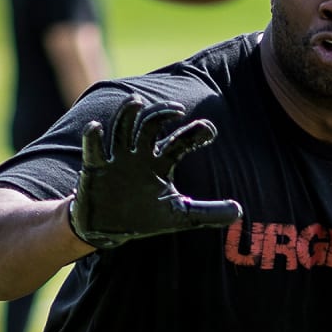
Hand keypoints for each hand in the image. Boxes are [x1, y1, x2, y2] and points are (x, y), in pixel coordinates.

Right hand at [69, 96, 241, 248]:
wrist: (107, 230)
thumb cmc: (142, 217)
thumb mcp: (179, 216)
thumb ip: (207, 213)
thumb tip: (239, 213)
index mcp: (161, 162)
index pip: (180, 141)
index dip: (195, 133)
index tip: (209, 131)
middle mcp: (140, 155)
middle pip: (151, 125)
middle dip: (163, 114)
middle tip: (178, 109)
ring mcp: (117, 160)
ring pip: (122, 129)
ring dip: (128, 114)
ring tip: (136, 100)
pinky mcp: (96, 169)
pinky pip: (93, 150)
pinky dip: (92, 137)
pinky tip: (96, 127)